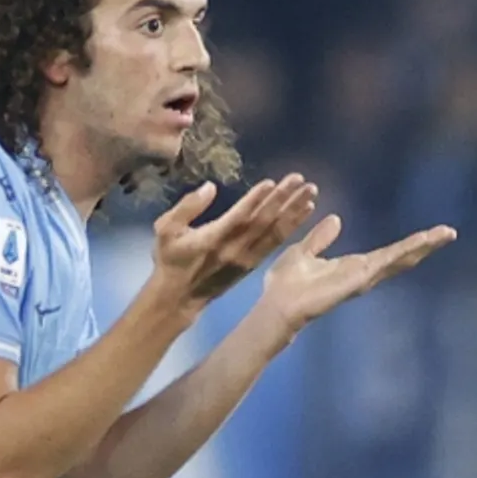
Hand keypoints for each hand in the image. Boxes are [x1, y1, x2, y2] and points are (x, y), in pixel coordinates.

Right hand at [150, 175, 319, 308]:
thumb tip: (210, 187)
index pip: (238, 217)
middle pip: (263, 221)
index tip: (272, 183)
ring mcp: (247, 257)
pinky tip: (306, 212)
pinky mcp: (254, 263)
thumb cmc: (171, 259)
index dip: (255, 200)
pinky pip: (276, 242)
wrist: (180, 297)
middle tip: (302, 180)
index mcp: (213, 239)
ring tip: (311, 192)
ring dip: (294, 211)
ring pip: (274, 232)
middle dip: (283, 199)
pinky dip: (292, 226)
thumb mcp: (165, 230)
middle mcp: (235, 248)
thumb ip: (187, 207)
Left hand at [256, 212, 456, 335]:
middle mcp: (363, 274)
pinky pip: (383, 264)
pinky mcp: (357, 282)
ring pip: (398, 260)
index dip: (408, 244)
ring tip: (445, 234)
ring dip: (422, 247)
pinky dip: (403, 254)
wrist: (276, 305)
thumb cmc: (285, 284)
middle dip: (425, 244)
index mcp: (351, 267)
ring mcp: (362, 279)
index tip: (429, 233)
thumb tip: (337, 219)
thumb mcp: (303, 251)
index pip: (387, 253)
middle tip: (449, 232)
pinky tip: (419, 247)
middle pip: (401, 258)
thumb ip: (320, 238)